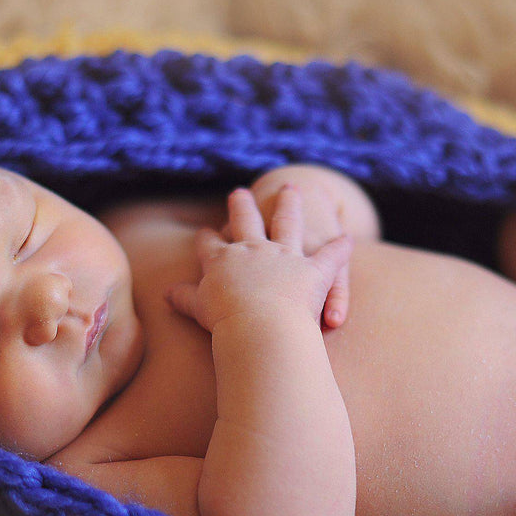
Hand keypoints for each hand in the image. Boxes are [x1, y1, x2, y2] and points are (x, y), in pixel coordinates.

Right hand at [166, 186, 352, 334]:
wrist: (258, 325)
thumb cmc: (225, 321)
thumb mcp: (199, 308)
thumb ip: (185, 298)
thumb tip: (166, 293)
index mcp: (223, 260)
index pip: (210, 245)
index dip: (207, 239)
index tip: (205, 232)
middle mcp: (253, 250)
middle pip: (246, 221)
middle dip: (242, 207)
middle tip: (240, 193)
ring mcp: (284, 255)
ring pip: (288, 223)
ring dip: (289, 206)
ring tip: (292, 190)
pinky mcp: (312, 269)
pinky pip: (330, 256)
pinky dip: (340, 249)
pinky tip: (348, 238)